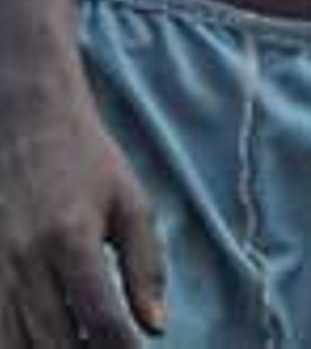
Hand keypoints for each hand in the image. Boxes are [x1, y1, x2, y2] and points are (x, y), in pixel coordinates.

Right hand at [0, 81, 164, 344]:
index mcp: (72, 239)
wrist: (26, 119)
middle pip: (56, 344)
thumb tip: (156, 326)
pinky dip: (20, 343)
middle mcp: (28, 260)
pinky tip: (46, 336)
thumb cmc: (86, 159)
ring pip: (18, 346)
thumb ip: (145, 264)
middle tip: (109, 348)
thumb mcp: (129, 201)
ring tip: (81, 345)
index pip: (102, 320)